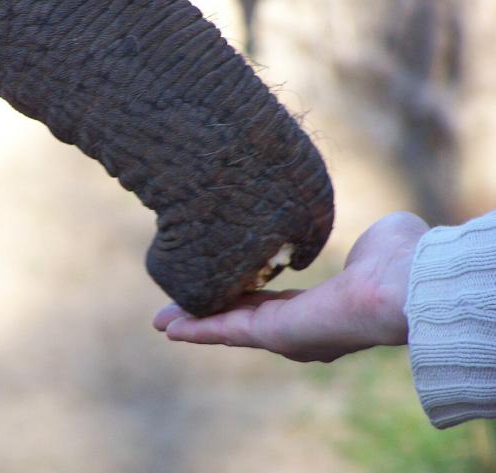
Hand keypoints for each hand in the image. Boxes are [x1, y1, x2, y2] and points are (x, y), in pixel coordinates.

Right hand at [153, 212, 428, 361]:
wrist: (405, 282)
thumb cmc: (397, 260)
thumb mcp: (371, 241)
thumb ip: (355, 240)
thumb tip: (351, 232)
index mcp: (321, 307)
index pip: (270, 302)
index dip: (240, 294)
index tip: (218, 286)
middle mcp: (300, 328)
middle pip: (241, 319)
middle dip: (206, 315)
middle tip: (175, 313)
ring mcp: (286, 335)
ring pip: (228, 327)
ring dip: (193, 324)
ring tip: (162, 322)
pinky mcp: (274, 334)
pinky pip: (227, 331)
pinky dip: (197, 330)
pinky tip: (170, 328)